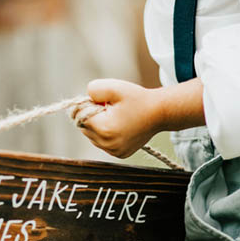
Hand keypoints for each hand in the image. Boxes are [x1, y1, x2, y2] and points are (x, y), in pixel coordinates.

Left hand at [72, 78, 205, 158]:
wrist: (160, 113)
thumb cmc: (138, 99)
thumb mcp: (114, 87)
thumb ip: (94, 89)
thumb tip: (85, 98)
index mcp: (104, 129)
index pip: (80, 117)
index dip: (87, 106)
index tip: (101, 100)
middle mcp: (107, 144)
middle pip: (84, 128)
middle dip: (91, 116)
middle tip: (109, 107)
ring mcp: (114, 151)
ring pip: (92, 137)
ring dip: (98, 126)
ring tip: (116, 116)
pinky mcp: (120, 154)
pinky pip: (103, 143)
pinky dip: (106, 134)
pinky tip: (120, 125)